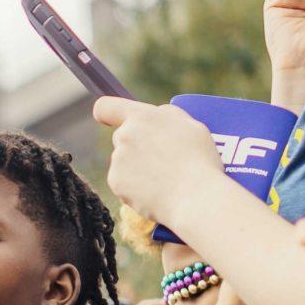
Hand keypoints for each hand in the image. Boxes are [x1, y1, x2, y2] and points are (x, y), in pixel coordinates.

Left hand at [94, 97, 227, 233]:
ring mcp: (117, 161)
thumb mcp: (190, 124)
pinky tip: (156, 190)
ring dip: (137, 167)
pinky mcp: (116, 183)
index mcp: (142, 117)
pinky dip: (136, 187)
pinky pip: (124, 182)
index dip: (107, 113)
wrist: (195, 197)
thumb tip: (155, 115)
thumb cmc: (199, 160)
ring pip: (123, 161)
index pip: (106, 107)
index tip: (110, 119)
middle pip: (121, 136)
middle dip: (136, 144)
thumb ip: (166, 116)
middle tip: (160, 157)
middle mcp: (124, 136)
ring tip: (164, 177)